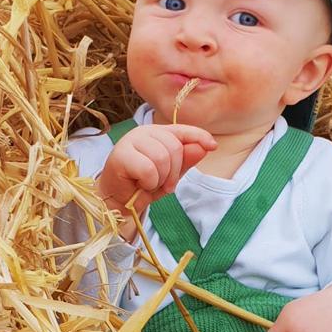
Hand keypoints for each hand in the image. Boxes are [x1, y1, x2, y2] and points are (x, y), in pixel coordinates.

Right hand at [99, 124, 215, 238]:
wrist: (119, 201)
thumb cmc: (143, 185)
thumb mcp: (170, 175)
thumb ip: (185, 161)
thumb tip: (204, 148)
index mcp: (158, 134)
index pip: (183, 130)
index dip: (199, 137)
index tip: (213, 146)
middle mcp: (144, 132)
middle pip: (175, 147)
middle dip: (174, 172)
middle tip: (162, 184)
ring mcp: (131, 141)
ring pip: (162, 158)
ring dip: (160, 179)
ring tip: (149, 184)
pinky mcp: (120, 155)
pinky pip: (148, 169)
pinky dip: (148, 183)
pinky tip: (139, 185)